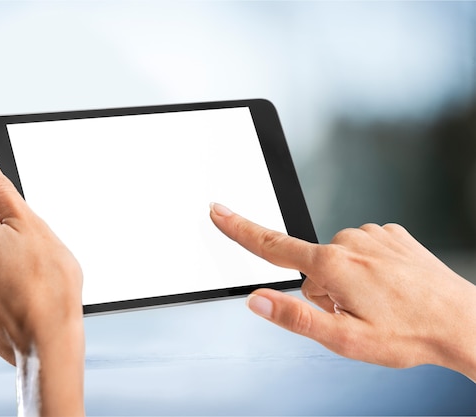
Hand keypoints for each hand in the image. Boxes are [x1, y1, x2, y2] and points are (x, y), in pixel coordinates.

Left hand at [0, 146, 84, 414]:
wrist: (49, 340)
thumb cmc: (48, 281)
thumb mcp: (30, 224)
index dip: (18, 228)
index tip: (33, 244)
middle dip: (9, 252)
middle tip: (36, 266)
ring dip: (6, 278)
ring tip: (33, 289)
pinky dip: (5, 304)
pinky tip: (24, 308)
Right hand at [210, 202, 475, 380]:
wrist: (462, 322)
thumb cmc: (408, 334)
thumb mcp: (344, 339)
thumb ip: (294, 317)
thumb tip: (257, 299)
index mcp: (332, 265)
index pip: (273, 245)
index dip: (240, 229)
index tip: (219, 211)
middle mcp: (349, 240)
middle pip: (311, 267)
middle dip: (323, 290)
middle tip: (356, 312)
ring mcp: (373, 234)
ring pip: (337, 260)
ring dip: (347, 281)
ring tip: (379, 302)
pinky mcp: (391, 234)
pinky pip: (363, 250)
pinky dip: (368, 268)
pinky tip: (390, 287)